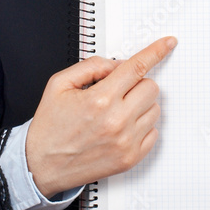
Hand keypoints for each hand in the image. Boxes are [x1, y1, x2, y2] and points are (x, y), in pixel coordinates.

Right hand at [25, 36, 176, 196]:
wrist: (41, 166)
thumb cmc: (50, 127)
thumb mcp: (60, 84)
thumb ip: (92, 66)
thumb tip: (119, 64)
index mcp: (100, 99)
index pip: (137, 67)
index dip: (156, 52)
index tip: (168, 44)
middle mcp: (117, 121)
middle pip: (151, 87)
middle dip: (137, 83)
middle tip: (118, 91)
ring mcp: (126, 142)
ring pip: (155, 109)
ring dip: (140, 105)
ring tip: (116, 112)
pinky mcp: (131, 158)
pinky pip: (154, 132)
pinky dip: (141, 125)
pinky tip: (121, 127)